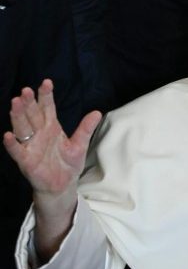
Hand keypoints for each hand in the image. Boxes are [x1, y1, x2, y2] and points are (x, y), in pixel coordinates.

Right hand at [4, 81, 101, 260]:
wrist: (62, 185)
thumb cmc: (67, 164)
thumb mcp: (80, 145)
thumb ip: (85, 128)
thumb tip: (97, 112)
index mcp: (51, 127)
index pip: (47, 108)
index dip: (46, 96)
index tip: (46, 82)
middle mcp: (39, 134)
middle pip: (32, 115)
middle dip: (28, 103)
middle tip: (25, 91)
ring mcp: (31, 146)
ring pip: (22, 128)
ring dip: (18, 116)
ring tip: (15, 103)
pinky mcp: (26, 161)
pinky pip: (17, 151)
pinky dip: (12, 144)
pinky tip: (7, 135)